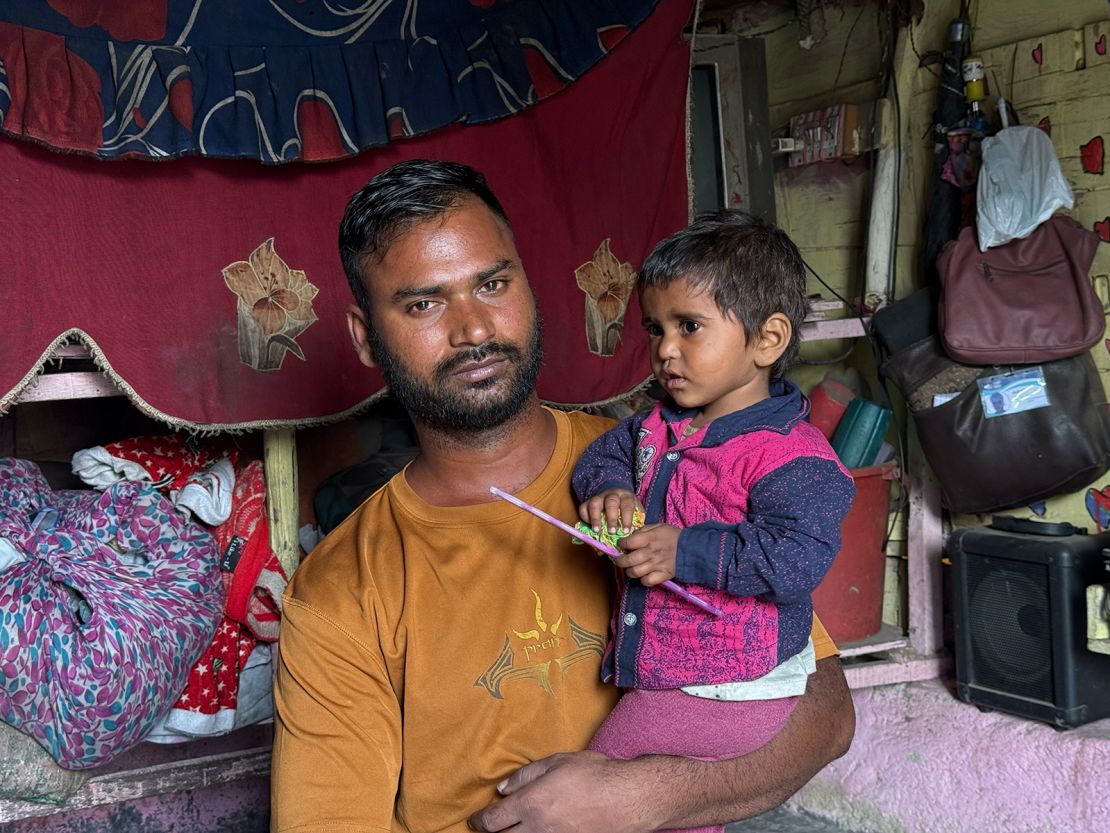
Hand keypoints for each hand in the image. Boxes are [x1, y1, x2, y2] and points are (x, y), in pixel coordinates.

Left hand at [468, 751, 655, 832]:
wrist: (628, 799)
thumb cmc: (595, 775)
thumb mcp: (557, 762)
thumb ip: (526, 775)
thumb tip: (502, 789)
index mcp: (532, 803)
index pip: (493, 820)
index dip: (479, 822)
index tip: (474, 821)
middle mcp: (538, 828)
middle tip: (489, 828)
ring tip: (511, 829)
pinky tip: (537, 832)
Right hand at [578, 489, 641, 536]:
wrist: (616, 496)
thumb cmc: (627, 509)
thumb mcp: (635, 513)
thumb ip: (635, 523)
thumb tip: (634, 538)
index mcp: (626, 496)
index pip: (627, 505)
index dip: (626, 518)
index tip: (625, 531)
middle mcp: (612, 495)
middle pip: (611, 502)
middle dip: (611, 518)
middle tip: (612, 532)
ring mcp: (599, 497)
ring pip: (595, 503)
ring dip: (595, 518)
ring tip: (597, 530)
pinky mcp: (588, 501)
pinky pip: (583, 507)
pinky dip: (585, 517)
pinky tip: (589, 526)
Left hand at [614, 524, 678, 585]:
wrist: (691, 548)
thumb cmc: (673, 536)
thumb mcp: (658, 526)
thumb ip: (643, 530)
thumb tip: (630, 536)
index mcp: (649, 538)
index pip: (628, 542)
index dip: (621, 543)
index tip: (621, 544)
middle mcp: (651, 552)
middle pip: (628, 560)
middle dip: (619, 561)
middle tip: (619, 560)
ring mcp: (656, 565)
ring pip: (635, 572)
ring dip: (629, 571)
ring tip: (629, 568)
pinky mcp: (662, 575)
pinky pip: (647, 581)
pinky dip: (642, 580)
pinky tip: (643, 575)